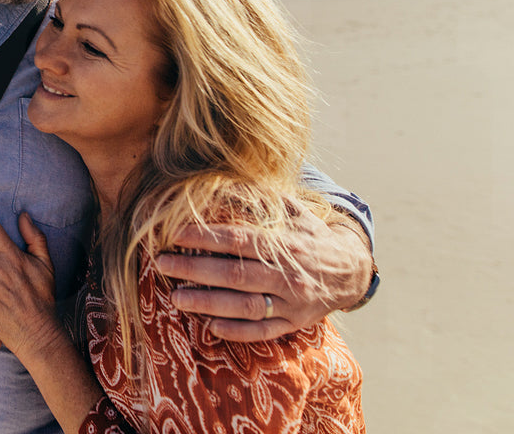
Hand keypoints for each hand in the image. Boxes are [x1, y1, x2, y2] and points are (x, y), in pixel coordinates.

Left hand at [153, 212, 372, 341]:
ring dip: (208, 303)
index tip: (174, 234)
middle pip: (235, 274)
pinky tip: (210, 327)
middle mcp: (287, 275)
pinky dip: (236, 331)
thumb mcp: (293, 211)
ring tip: (176, 298)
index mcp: (285, 244)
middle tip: (162, 264)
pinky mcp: (293, 323)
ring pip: (244, 307)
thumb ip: (260, 198)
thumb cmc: (310, 236)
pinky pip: (262, 332)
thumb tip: (221, 181)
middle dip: (195, 270)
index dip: (204, 237)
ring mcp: (290, 303)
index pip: (238, 240)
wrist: (351, 270)